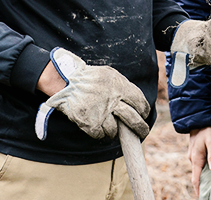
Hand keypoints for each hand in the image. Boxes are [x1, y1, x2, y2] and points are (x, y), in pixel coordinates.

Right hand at [35, 48, 150, 140]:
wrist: (67, 82)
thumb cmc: (91, 78)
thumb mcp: (109, 75)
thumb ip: (124, 86)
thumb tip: (138, 103)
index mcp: (119, 86)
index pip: (139, 102)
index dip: (144, 111)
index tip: (144, 115)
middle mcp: (112, 100)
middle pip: (133, 120)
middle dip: (140, 128)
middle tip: (142, 132)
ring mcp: (101, 113)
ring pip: (115, 130)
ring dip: (114, 130)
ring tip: (110, 125)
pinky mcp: (89, 123)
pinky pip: (100, 134)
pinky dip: (100, 133)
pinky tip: (97, 125)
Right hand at [188, 127, 210, 196]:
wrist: (198, 117)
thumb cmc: (207, 128)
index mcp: (196, 158)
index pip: (196, 179)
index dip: (199, 190)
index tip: (203, 198)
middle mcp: (192, 158)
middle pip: (197, 176)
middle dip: (202, 185)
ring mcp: (192, 155)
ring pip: (198, 169)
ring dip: (204, 176)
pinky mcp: (195, 151)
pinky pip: (199, 163)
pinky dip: (203, 168)